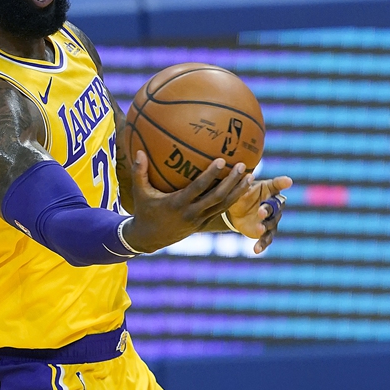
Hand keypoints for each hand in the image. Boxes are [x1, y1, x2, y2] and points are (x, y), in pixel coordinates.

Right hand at [123, 152, 252, 253]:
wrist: (149, 239)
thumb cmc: (144, 211)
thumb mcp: (140, 192)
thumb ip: (139, 172)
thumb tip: (138, 151)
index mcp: (177, 204)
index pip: (198, 188)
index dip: (210, 175)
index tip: (221, 161)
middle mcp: (191, 213)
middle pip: (217, 197)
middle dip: (231, 182)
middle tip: (242, 166)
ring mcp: (199, 220)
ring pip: (224, 206)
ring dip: (238, 192)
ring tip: (251, 177)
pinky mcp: (203, 223)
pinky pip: (222, 211)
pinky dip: (233, 200)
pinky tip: (242, 188)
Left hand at [226, 175, 291, 253]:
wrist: (236, 212)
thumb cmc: (242, 195)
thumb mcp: (240, 189)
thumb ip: (243, 187)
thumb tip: (245, 180)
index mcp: (269, 190)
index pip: (277, 185)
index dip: (282, 183)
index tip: (288, 181)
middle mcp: (274, 205)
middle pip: (274, 207)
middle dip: (268, 210)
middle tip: (261, 212)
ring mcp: (272, 220)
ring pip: (271, 224)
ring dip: (265, 227)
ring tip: (259, 229)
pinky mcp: (266, 233)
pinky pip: (266, 239)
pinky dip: (262, 245)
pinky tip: (256, 250)